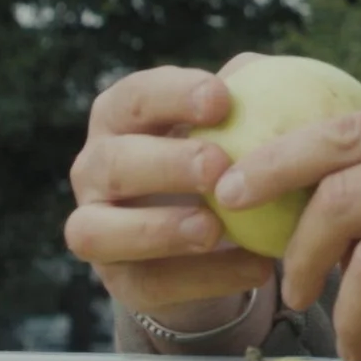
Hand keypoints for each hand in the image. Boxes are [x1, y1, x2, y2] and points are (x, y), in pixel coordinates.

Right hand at [67, 56, 277, 338]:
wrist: (210, 238)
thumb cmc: (220, 157)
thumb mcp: (234, 124)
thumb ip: (250, 95)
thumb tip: (265, 76)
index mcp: (121, 119)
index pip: (135, 97)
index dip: (172, 96)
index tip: (221, 100)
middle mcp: (95, 169)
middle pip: (113, 163)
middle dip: (164, 164)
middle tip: (218, 166)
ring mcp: (97, 228)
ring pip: (101, 231)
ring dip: (158, 230)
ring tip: (214, 228)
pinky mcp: (120, 282)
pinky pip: (150, 284)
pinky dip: (202, 279)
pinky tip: (255, 268)